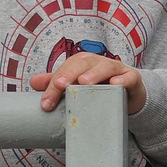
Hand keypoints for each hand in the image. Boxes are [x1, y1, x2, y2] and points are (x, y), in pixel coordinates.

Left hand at [30, 53, 145, 114]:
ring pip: (106, 66)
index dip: (54, 83)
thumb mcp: (77, 86)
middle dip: (70, 73)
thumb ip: (57, 83)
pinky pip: (129, 77)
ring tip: (84, 83)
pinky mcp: (133, 78)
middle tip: (60, 85)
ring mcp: (117, 69)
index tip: (45, 103)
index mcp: (83, 63)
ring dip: (94, 73)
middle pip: (83, 63)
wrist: (129, 95)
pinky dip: (122, 79)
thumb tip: (33, 82)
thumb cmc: (100, 89)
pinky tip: (115, 84)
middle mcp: (98, 63)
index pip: (66, 69)